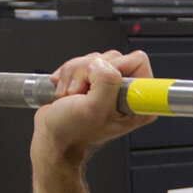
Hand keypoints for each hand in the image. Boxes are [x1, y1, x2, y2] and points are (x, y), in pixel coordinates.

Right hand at [32, 49, 156, 168]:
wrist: (54, 135)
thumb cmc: (73, 130)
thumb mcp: (94, 109)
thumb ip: (106, 82)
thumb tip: (103, 64)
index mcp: (138, 102)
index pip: (137, 61)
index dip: (113, 68)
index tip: (100, 90)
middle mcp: (127, 92)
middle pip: (113, 57)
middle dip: (87, 72)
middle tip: (80, 94)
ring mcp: (110, 84)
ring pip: (95, 59)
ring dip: (75, 75)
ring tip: (71, 96)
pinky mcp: (94, 79)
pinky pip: (82, 62)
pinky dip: (68, 74)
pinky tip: (66, 90)